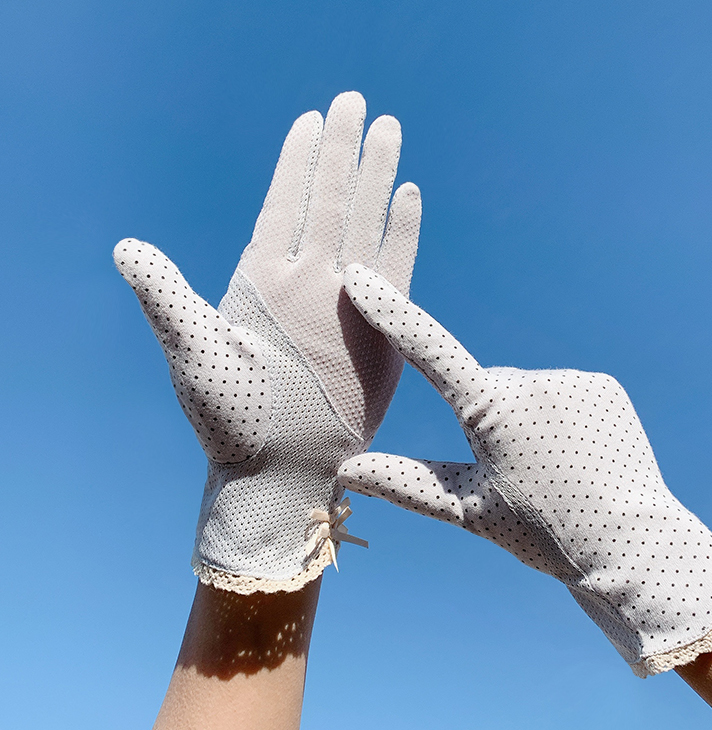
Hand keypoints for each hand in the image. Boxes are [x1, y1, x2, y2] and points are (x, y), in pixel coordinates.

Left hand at [115, 93, 420, 592]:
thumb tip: (125, 247)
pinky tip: (409, 197)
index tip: (311, 118)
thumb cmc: (232, 419)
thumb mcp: (192, 354)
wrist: (280, 467)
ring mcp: (346, 301)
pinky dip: (403, 232)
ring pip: (365, 225)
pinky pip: (395, 269)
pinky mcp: (380, 328)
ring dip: (376, 179)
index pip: (283, 203)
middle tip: (356, 102)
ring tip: (389, 132)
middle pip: (329, 200)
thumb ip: (165, 298)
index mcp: (263, 278)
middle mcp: (307, 281)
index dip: (297, 160)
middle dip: (342, 151)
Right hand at [338, 265, 711, 674]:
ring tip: (551, 468)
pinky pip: (561, 392)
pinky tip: (577, 453)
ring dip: (525, 419)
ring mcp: (569, 379)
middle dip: (486, 419)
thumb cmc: (540, 531)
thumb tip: (346, 471)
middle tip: (513, 473)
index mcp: (488, 409)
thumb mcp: (467, 510)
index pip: (426, 349)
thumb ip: (404, 483)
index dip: (389, 311)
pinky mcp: (601, 385)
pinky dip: (559, 416)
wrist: (628, 543)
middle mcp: (528, 380)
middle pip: (483, 388)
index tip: (360, 276)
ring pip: (524, 391)